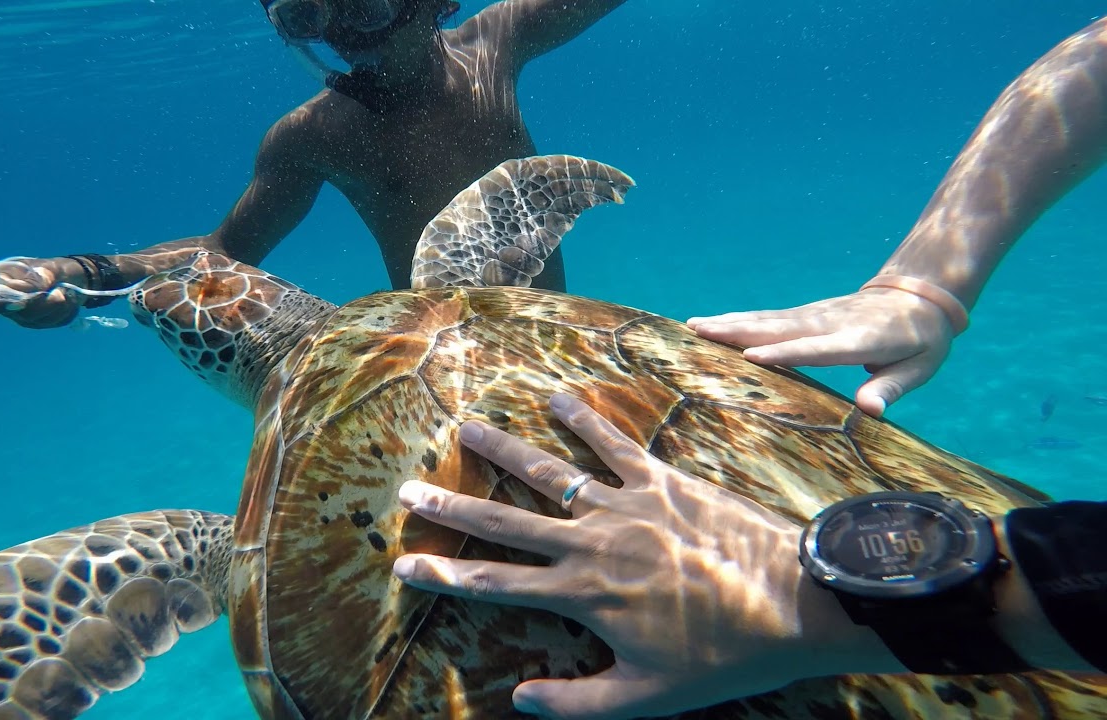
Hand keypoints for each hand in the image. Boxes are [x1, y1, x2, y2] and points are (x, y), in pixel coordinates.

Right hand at [0, 256, 84, 328]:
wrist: (74, 277)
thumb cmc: (52, 268)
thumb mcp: (48, 268)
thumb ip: (37, 279)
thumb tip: (26, 290)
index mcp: (0, 283)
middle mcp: (6, 303)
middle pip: (19, 312)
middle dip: (42, 303)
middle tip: (58, 292)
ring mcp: (22, 316)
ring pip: (39, 319)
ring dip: (58, 305)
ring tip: (62, 291)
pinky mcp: (40, 323)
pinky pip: (55, 322)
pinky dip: (66, 311)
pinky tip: (66, 301)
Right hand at [393, 394, 873, 718]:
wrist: (793, 602)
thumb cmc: (722, 657)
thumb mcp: (646, 697)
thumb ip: (577, 701)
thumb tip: (517, 697)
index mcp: (582, 595)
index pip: (495, 584)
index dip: (444, 574)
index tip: (403, 563)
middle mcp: (591, 543)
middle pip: (506, 521)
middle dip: (452, 507)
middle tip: (408, 490)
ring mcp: (625, 506)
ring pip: (550, 474)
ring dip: (504, 451)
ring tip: (466, 430)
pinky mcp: (662, 480)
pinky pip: (613, 444)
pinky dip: (583, 420)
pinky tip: (556, 400)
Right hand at [686, 288, 954, 416]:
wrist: (919, 295)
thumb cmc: (921, 341)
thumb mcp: (920, 367)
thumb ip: (891, 388)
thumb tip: (870, 412)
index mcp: (861, 338)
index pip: (819, 348)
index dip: (787, 352)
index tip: (752, 356)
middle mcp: (831, 322)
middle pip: (781, 328)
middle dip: (740, 331)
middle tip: (701, 332)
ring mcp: (816, 315)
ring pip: (768, 319)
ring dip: (730, 322)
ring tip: (694, 325)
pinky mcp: (807, 313)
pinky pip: (769, 318)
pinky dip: (739, 320)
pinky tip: (714, 324)